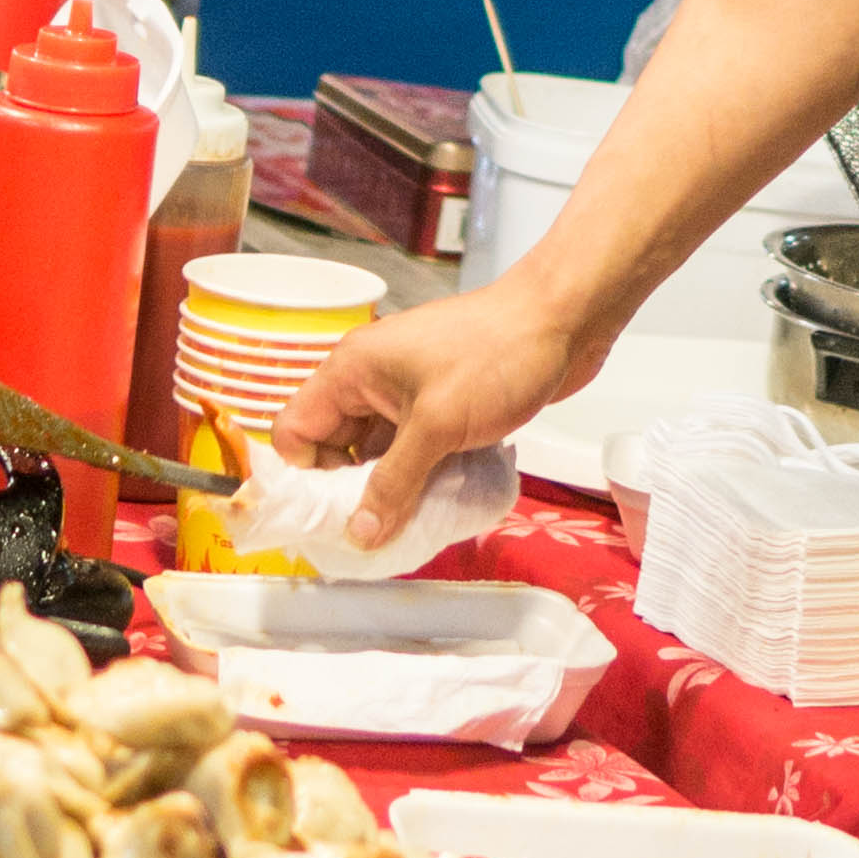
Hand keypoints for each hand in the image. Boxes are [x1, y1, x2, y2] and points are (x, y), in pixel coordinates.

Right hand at [270, 279, 597, 546]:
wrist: (564, 319)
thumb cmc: (496, 356)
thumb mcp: (437, 425)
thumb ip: (393, 483)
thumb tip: (358, 535)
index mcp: (352, 369)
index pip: (294, 429)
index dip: (303, 477)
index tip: (328, 521)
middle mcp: (371, 380)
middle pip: (333, 448)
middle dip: (348, 494)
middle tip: (371, 537)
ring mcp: (408, 393)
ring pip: (375, 455)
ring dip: (388, 491)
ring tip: (405, 532)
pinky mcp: (441, 406)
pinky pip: (411, 451)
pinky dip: (417, 478)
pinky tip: (435, 507)